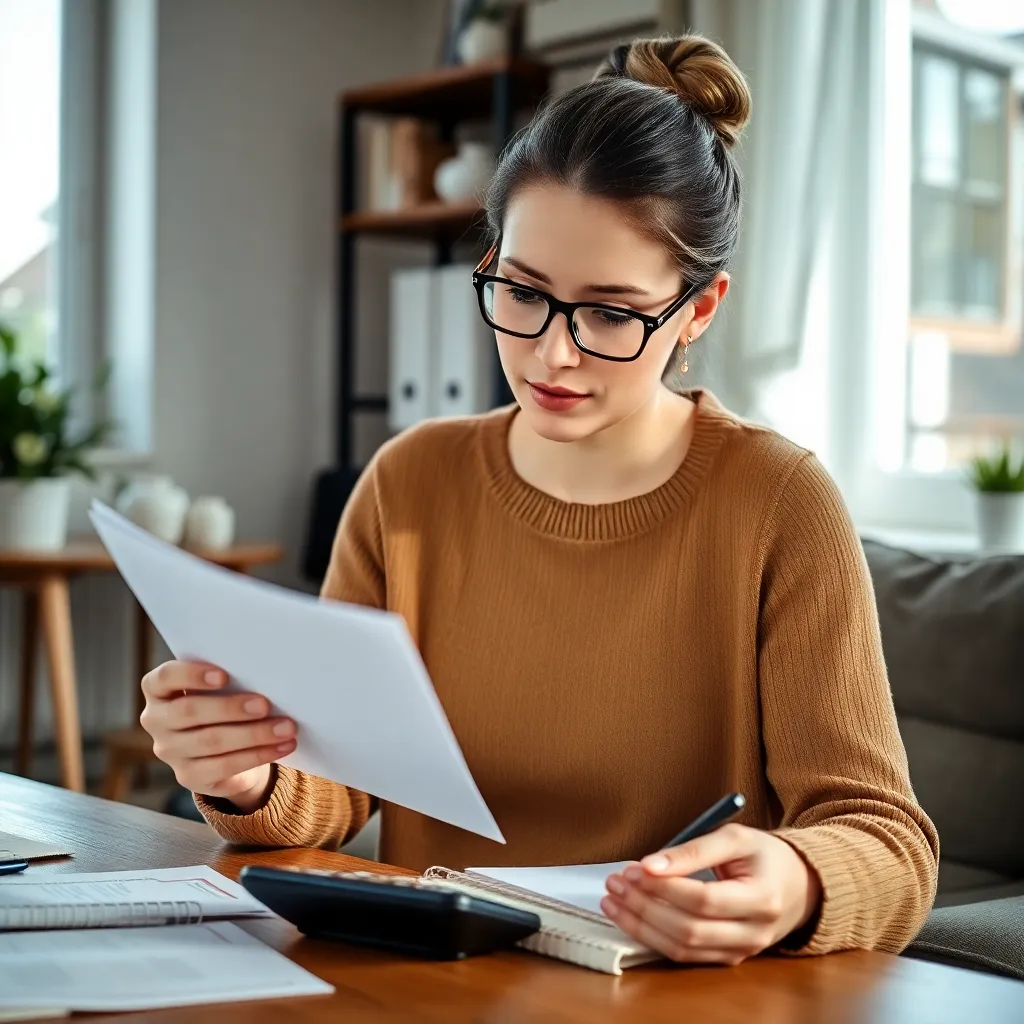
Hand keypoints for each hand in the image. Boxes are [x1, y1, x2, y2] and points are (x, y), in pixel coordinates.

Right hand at [139, 660, 296, 811]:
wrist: (226, 747)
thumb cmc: (224, 704)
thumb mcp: (222, 689)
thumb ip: (231, 681)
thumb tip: (265, 677)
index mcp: (159, 690)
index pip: (164, 678)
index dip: (191, 675)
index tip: (224, 675)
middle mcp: (156, 721)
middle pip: (189, 711)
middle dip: (230, 707)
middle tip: (265, 704)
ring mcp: (170, 751)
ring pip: (211, 741)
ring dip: (254, 734)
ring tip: (285, 727)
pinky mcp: (189, 776)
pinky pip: (225, 766)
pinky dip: (258, 755)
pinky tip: (282, 746)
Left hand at [600, 823, 821, 965]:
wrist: (798, 885)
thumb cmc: (764, 856)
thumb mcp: (734, 838)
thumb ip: (693, 850)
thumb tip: (649, 865)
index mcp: (762, 898)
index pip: (704, 899)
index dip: (664, 887)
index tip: (633, 869)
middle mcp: (753, 932)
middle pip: (689, 929)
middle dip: (645, 907)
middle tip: (615, 883)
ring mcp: (741, 951)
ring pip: (682, 949)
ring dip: (640, 926)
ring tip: (613, 901)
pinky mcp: (727, 958)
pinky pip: (684, 955)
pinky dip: (652, 938)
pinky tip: (631, 917)